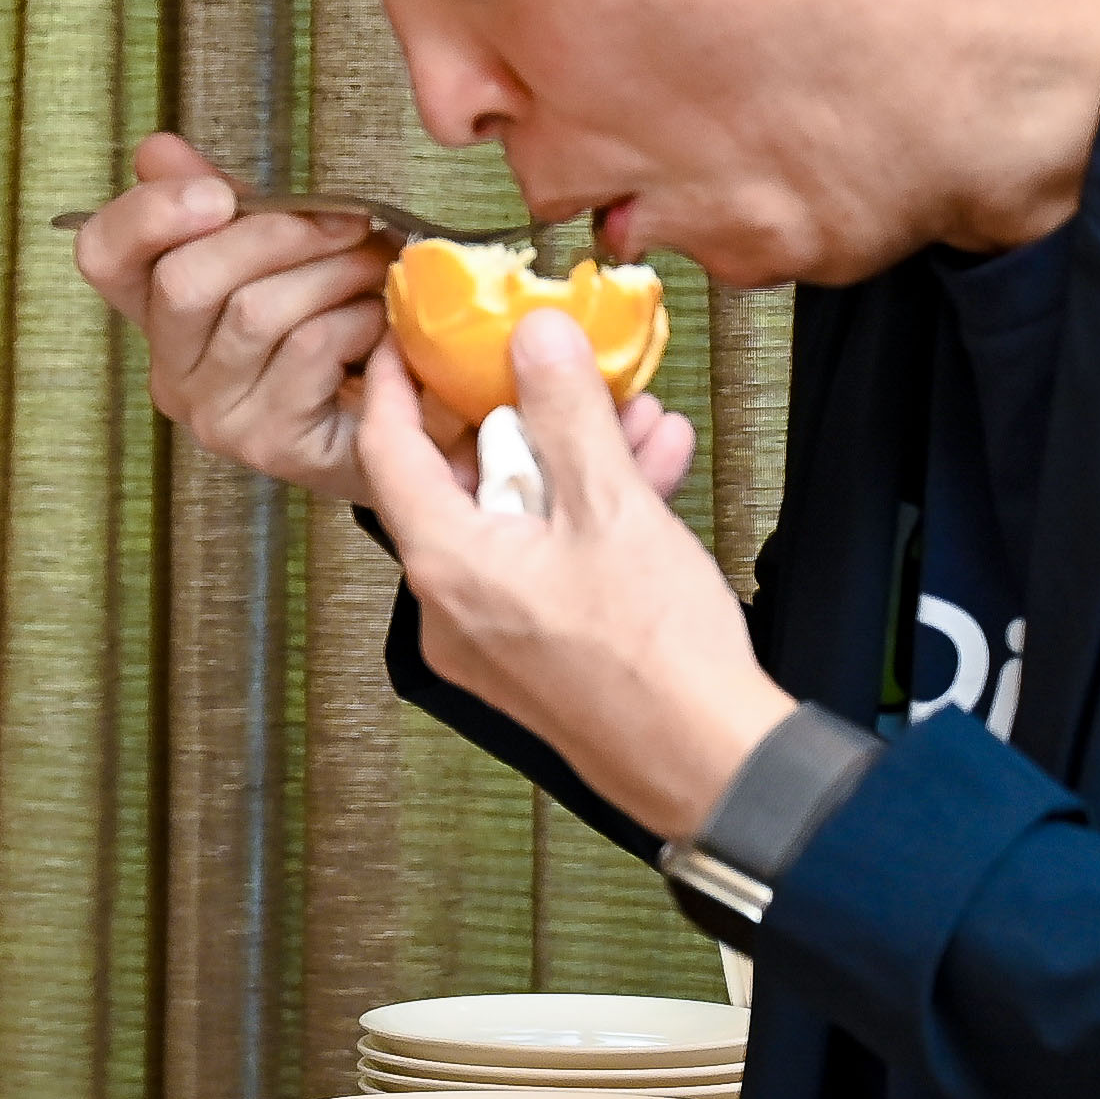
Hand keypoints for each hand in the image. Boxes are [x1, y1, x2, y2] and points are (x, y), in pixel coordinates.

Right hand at [72, 131, 406, 501]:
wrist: (402, 417)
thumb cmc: (334, 320)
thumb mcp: (278, 250)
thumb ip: (222, 201)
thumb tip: (155, 150)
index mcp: (155, 309)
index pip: (103, 255)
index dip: (145, 216)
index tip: (216, 194)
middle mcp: (169, 368)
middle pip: (184, 280)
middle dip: (277, 234)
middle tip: (349, 221)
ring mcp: (213, 414)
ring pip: (255, 312)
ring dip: (335, 272)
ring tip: (376, 267)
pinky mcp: (268, 443)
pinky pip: (309, 349)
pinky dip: (360, 319)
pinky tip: (380, 323)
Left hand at [357, 309, 789, 837]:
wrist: (710, 763)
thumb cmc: (654, 655)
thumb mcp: (611, 506)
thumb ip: (567, 412)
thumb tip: (536, 335)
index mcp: (446, 565)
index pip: (389, 453)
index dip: (399, 386)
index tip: (407, 338)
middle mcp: (451, 605)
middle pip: (463, 484)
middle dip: (524, 419)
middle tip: (553, 368)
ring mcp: (492, 636)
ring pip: (520, 520)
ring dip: (575, 462)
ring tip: (636, 413)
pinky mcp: (537, 653)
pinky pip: (548, 562)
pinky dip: (590, 516)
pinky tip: (654, 466)